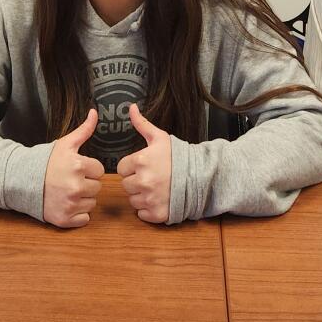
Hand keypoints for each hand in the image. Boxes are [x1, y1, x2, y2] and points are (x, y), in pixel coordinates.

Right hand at [42, 108, 104, 228]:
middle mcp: (76, 186)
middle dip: (87, 183)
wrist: (22, 181)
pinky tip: (66, 204)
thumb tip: (95, 112)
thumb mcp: (65, 144)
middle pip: (97, 187)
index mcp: (78, 166)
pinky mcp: (65, 219)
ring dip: (83, 199)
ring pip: (92, 203)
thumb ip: (84, 130)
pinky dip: (77, 214)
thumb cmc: (46, 162)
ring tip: (67, 191)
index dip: (89, 169)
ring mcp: (70, 204)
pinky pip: (85, 219)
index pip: (99, 170)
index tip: (76, 168)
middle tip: (70, 180)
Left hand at [117, 103, 171, 223]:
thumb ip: (142, 124)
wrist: (200, 176)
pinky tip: (158, 199)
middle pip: (125, 185)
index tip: (143, 166)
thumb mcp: (160, 137)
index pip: (121, 168)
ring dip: (141, 196)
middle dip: (135, 181)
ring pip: (132, 201)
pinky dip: (148, 209)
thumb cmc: (178, 156)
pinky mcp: (157, 214)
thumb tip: (131, 107)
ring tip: (155, 188)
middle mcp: (143, 181)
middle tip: (150, 177)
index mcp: (140, 161)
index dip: (131, 167)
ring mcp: (150, 199)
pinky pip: (142, 214)